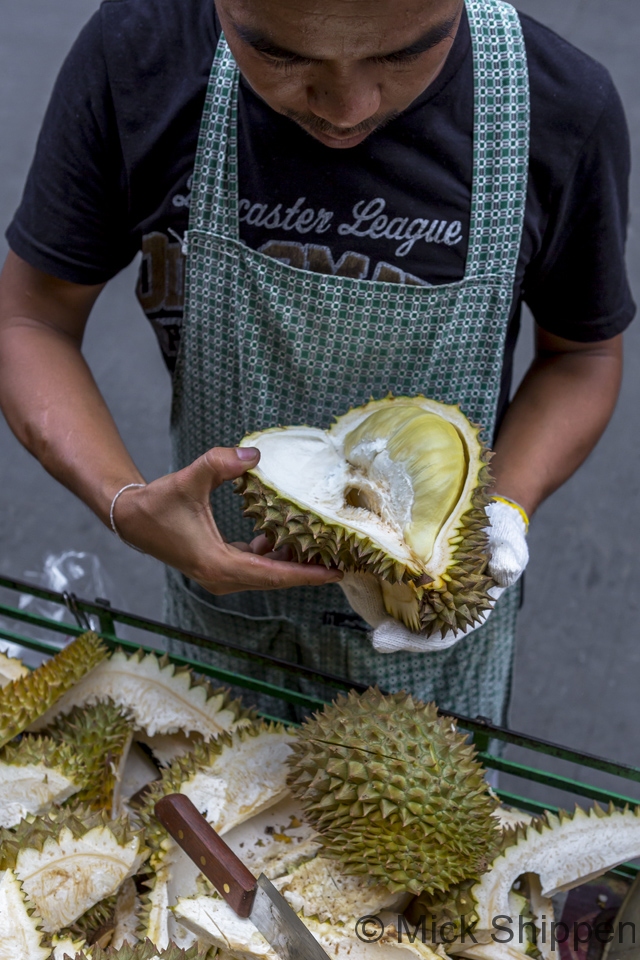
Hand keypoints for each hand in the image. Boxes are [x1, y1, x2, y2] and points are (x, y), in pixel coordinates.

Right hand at [112, 446, 342, 594]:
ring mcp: (221, 574)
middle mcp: (222, 577)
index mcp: (218, 565)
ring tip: (323, 546)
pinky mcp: (219, 565)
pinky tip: (286, 532)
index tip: (335, 572)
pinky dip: (273, 552)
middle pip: (276, 578)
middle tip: (342, 560)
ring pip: (267, 573)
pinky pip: (256, 564)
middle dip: (308, 570)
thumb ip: (220, 463)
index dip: (306, 574)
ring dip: (292, 560)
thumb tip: (254, 453)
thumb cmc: (158, 504)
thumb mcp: (189, 480)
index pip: (273, 574)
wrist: (131, 518)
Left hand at [339, 499, 527, 653]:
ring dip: (362, 591)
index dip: (405, 640)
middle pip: (396, 622)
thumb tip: (502, 570)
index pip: (429, 638)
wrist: (489, 517)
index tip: (382, 638)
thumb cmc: (502, 540)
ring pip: (381, 601)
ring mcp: (415, 590)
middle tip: (358, 600)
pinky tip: (349, 558)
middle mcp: (432, 607)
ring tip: (347, 576)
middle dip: (375, 614)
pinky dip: (363, 571)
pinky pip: (377, 578)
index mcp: (459, 613)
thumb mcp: (511, 548)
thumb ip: (508, 561)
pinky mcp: (401, 569)